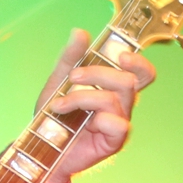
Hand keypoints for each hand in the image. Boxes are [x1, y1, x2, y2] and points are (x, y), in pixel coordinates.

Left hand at [34, 28, 156, 182]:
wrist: (41, 149)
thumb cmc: (54, 118)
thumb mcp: (57, 82)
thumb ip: (70, 58)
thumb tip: (81, 32)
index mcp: (113, 88)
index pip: (141, 72)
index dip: (139, 62)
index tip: (121, 55)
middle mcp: (121, 104)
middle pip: (128, 80)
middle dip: (98, 74)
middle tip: (72, 78)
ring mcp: (119, 122)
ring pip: (115, 98)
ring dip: (83, 98)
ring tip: (60, 105)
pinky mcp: (115, 141)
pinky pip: (117, 123)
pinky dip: (96, 119)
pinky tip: (79, 123)